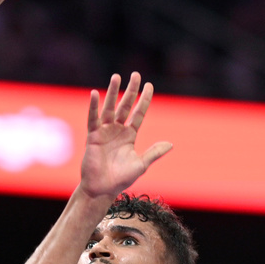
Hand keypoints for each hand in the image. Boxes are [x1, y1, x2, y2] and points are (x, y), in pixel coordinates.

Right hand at [79, 72, 171, 199]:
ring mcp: (105, 132)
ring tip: (117, 77)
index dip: (144, 100)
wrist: (103, 189)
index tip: (149, 85)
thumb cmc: (121, 179)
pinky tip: (95, 93)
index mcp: (130, 135)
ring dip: (113, 92)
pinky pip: (93, 118)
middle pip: (126, 106)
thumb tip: (171, 144)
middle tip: (135, 74)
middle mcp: (117, 130)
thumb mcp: (141, 164)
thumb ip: (154, 153)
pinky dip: (93, 106)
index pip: (139, 113)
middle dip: (131, 90)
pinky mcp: (93, 136)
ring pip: (110, 108)